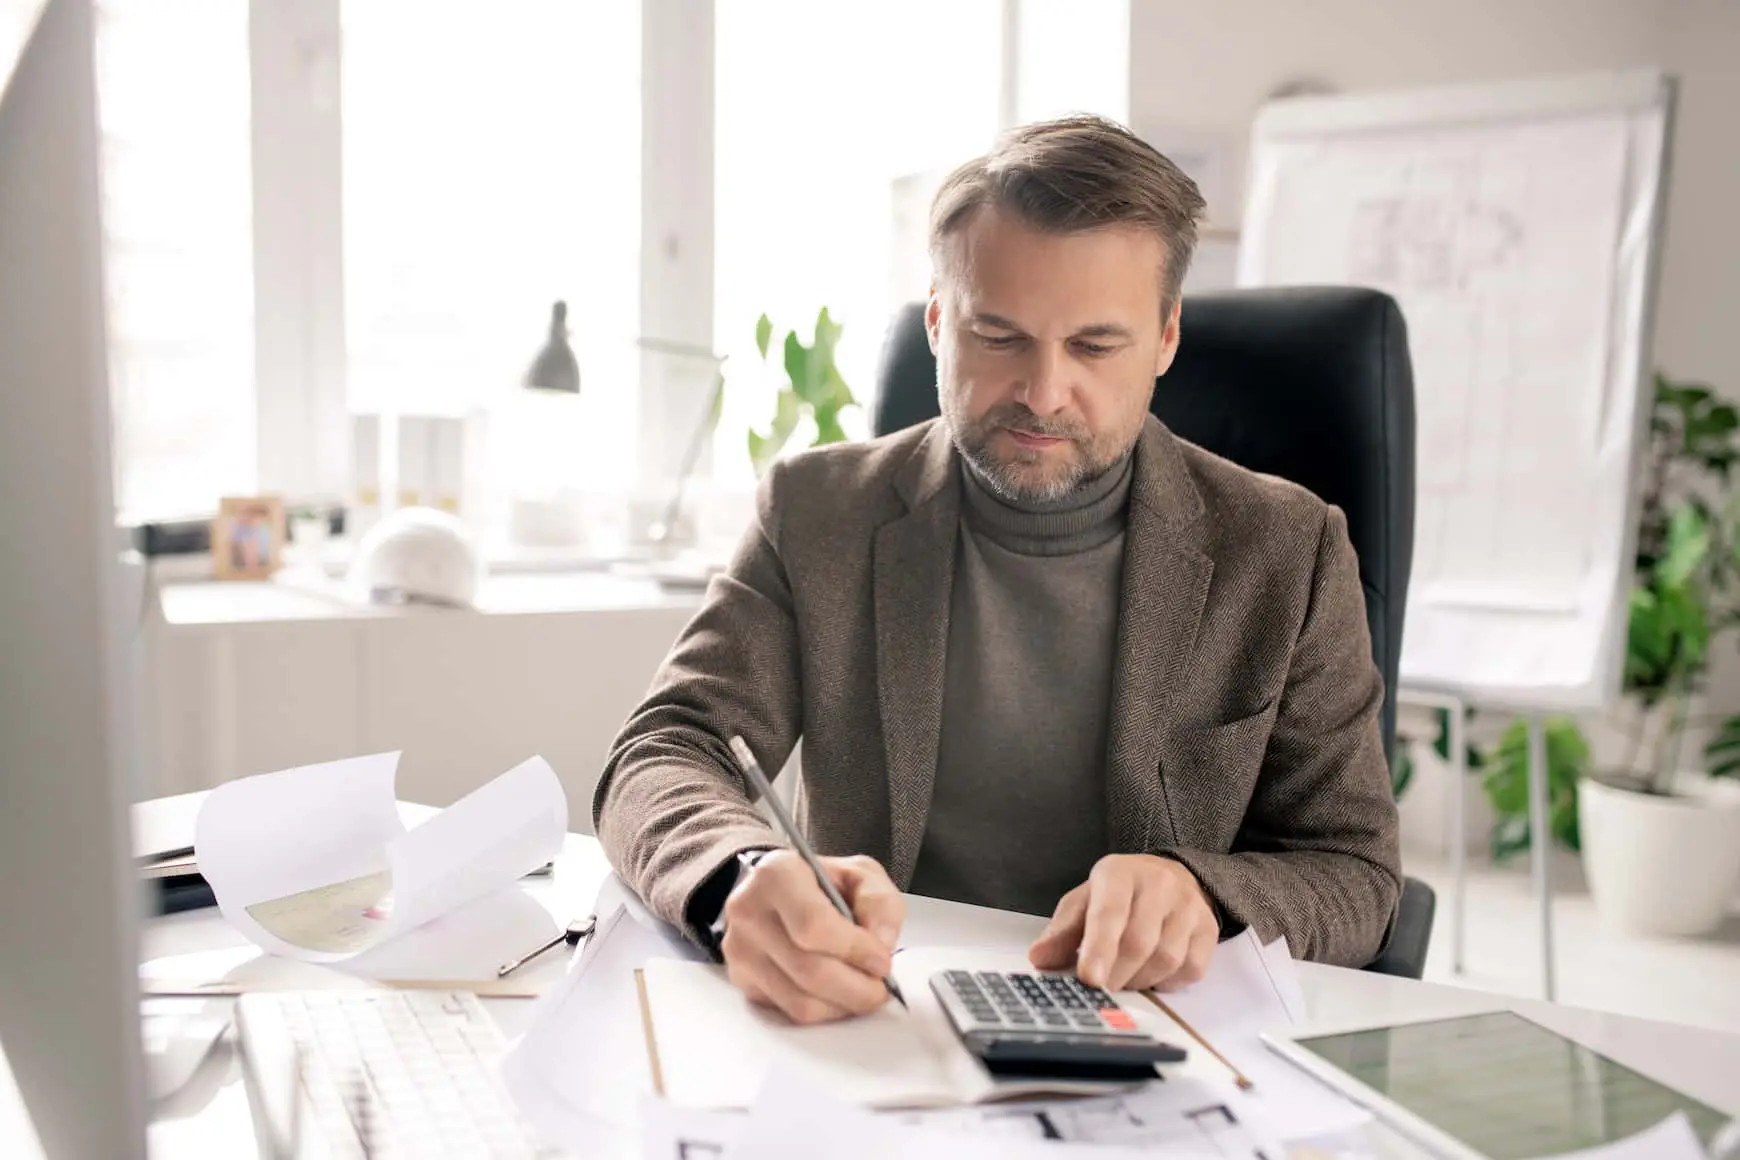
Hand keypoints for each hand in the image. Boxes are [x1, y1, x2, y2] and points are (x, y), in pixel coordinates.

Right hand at [720, 852, 904, 1024]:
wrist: (775, 891)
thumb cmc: (818, 882)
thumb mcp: (859, 874)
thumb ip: (879, 902)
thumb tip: (881, 942)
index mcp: (778, 874)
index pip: (814, 925)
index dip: (855, 950)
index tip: (881, 960)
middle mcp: (750, 912)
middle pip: (809, 971)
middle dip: (857, 988)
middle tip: (880, 987)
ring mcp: (741, 950)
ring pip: (800, 1001)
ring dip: (843, 1005)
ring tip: (863, 991)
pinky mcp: (743, 981)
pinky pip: (790, 1012)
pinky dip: (824, 1011)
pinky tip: (837, 994)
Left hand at [1028, 854, 1217, 991]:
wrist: (1170, 876)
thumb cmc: (1119, 894)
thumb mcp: (1084, 901)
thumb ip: (1062, 931)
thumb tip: (1039, 958)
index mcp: (1120, 873)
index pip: (1109, 913)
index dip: (1098, 949)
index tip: (1089, 979)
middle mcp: (1159, 884)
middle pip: (1139, 943)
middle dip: (1116, 975)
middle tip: (1102, 988)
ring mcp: (1189, 906)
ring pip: (1166, 959)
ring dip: (1140, 980)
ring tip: (1124, 977)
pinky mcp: (1208, 928)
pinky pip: (1191, 969)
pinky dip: (1168, 982)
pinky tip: (1152, 973)